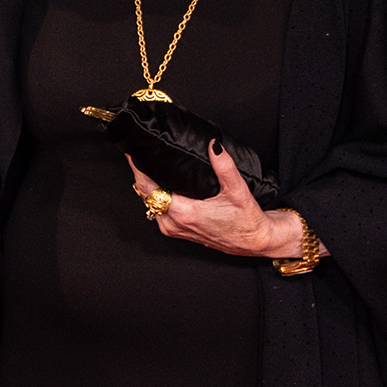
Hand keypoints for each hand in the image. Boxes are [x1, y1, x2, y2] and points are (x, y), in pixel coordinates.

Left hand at [127, 147, 303, 257]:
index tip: (133, 152)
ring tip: (146, 165)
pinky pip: (157, 211)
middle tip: (138, 152)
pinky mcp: (177, 231)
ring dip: (147, 186)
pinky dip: (155, 196)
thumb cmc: (246, 220)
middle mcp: (173, 223)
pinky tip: (159, 183)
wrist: (254, 241)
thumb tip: (213, 145)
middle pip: (145, 194)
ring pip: (149, 203)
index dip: (138, 169)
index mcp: (183, 212)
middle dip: (140, 173)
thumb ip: (224, 166)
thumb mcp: (237, 190)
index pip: (148, 187)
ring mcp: (173, 229)